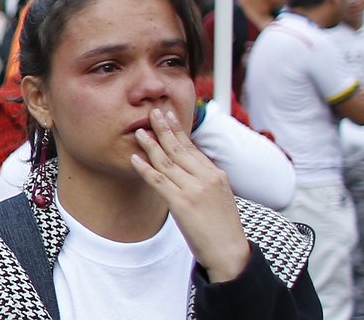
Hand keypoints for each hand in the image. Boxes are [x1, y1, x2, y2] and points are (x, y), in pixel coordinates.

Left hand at [131, 108, 250, 281]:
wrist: (230, 252)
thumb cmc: (222, 228)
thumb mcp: (220, 197)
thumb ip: (206, 181)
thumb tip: (190, 170)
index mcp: (216, 175)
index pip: (193, 148)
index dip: (178, 131)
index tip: (168, 117)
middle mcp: (206, 178)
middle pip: (180, 148)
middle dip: (164, 129)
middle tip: (152, 112)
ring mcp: (194, 189)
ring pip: (167, 161)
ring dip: (151, 144)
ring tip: (139, 131)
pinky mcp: (182, 203)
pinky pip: (158, 181)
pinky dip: (145, 168)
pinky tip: (134, 158)